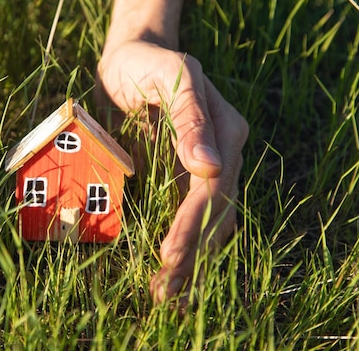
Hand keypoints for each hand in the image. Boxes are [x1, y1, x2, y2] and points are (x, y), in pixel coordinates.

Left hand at [97, 40, 247, 306]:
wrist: (132, 63)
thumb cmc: (147, 64)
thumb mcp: (170, 77)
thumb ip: (189, 117)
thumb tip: (211, 167)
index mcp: (227, 132)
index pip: (213, 189)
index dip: (193, 224)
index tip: (170, 254)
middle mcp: (223, 157)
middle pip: (215, 214)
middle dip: (191, 254)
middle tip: (166, 292)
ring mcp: (205, 172)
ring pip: (208, 224)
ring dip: (190, 261)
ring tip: (167, 295)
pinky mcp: (183, 180)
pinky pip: (189, 219)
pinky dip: (183, 247)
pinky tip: (169, 274)